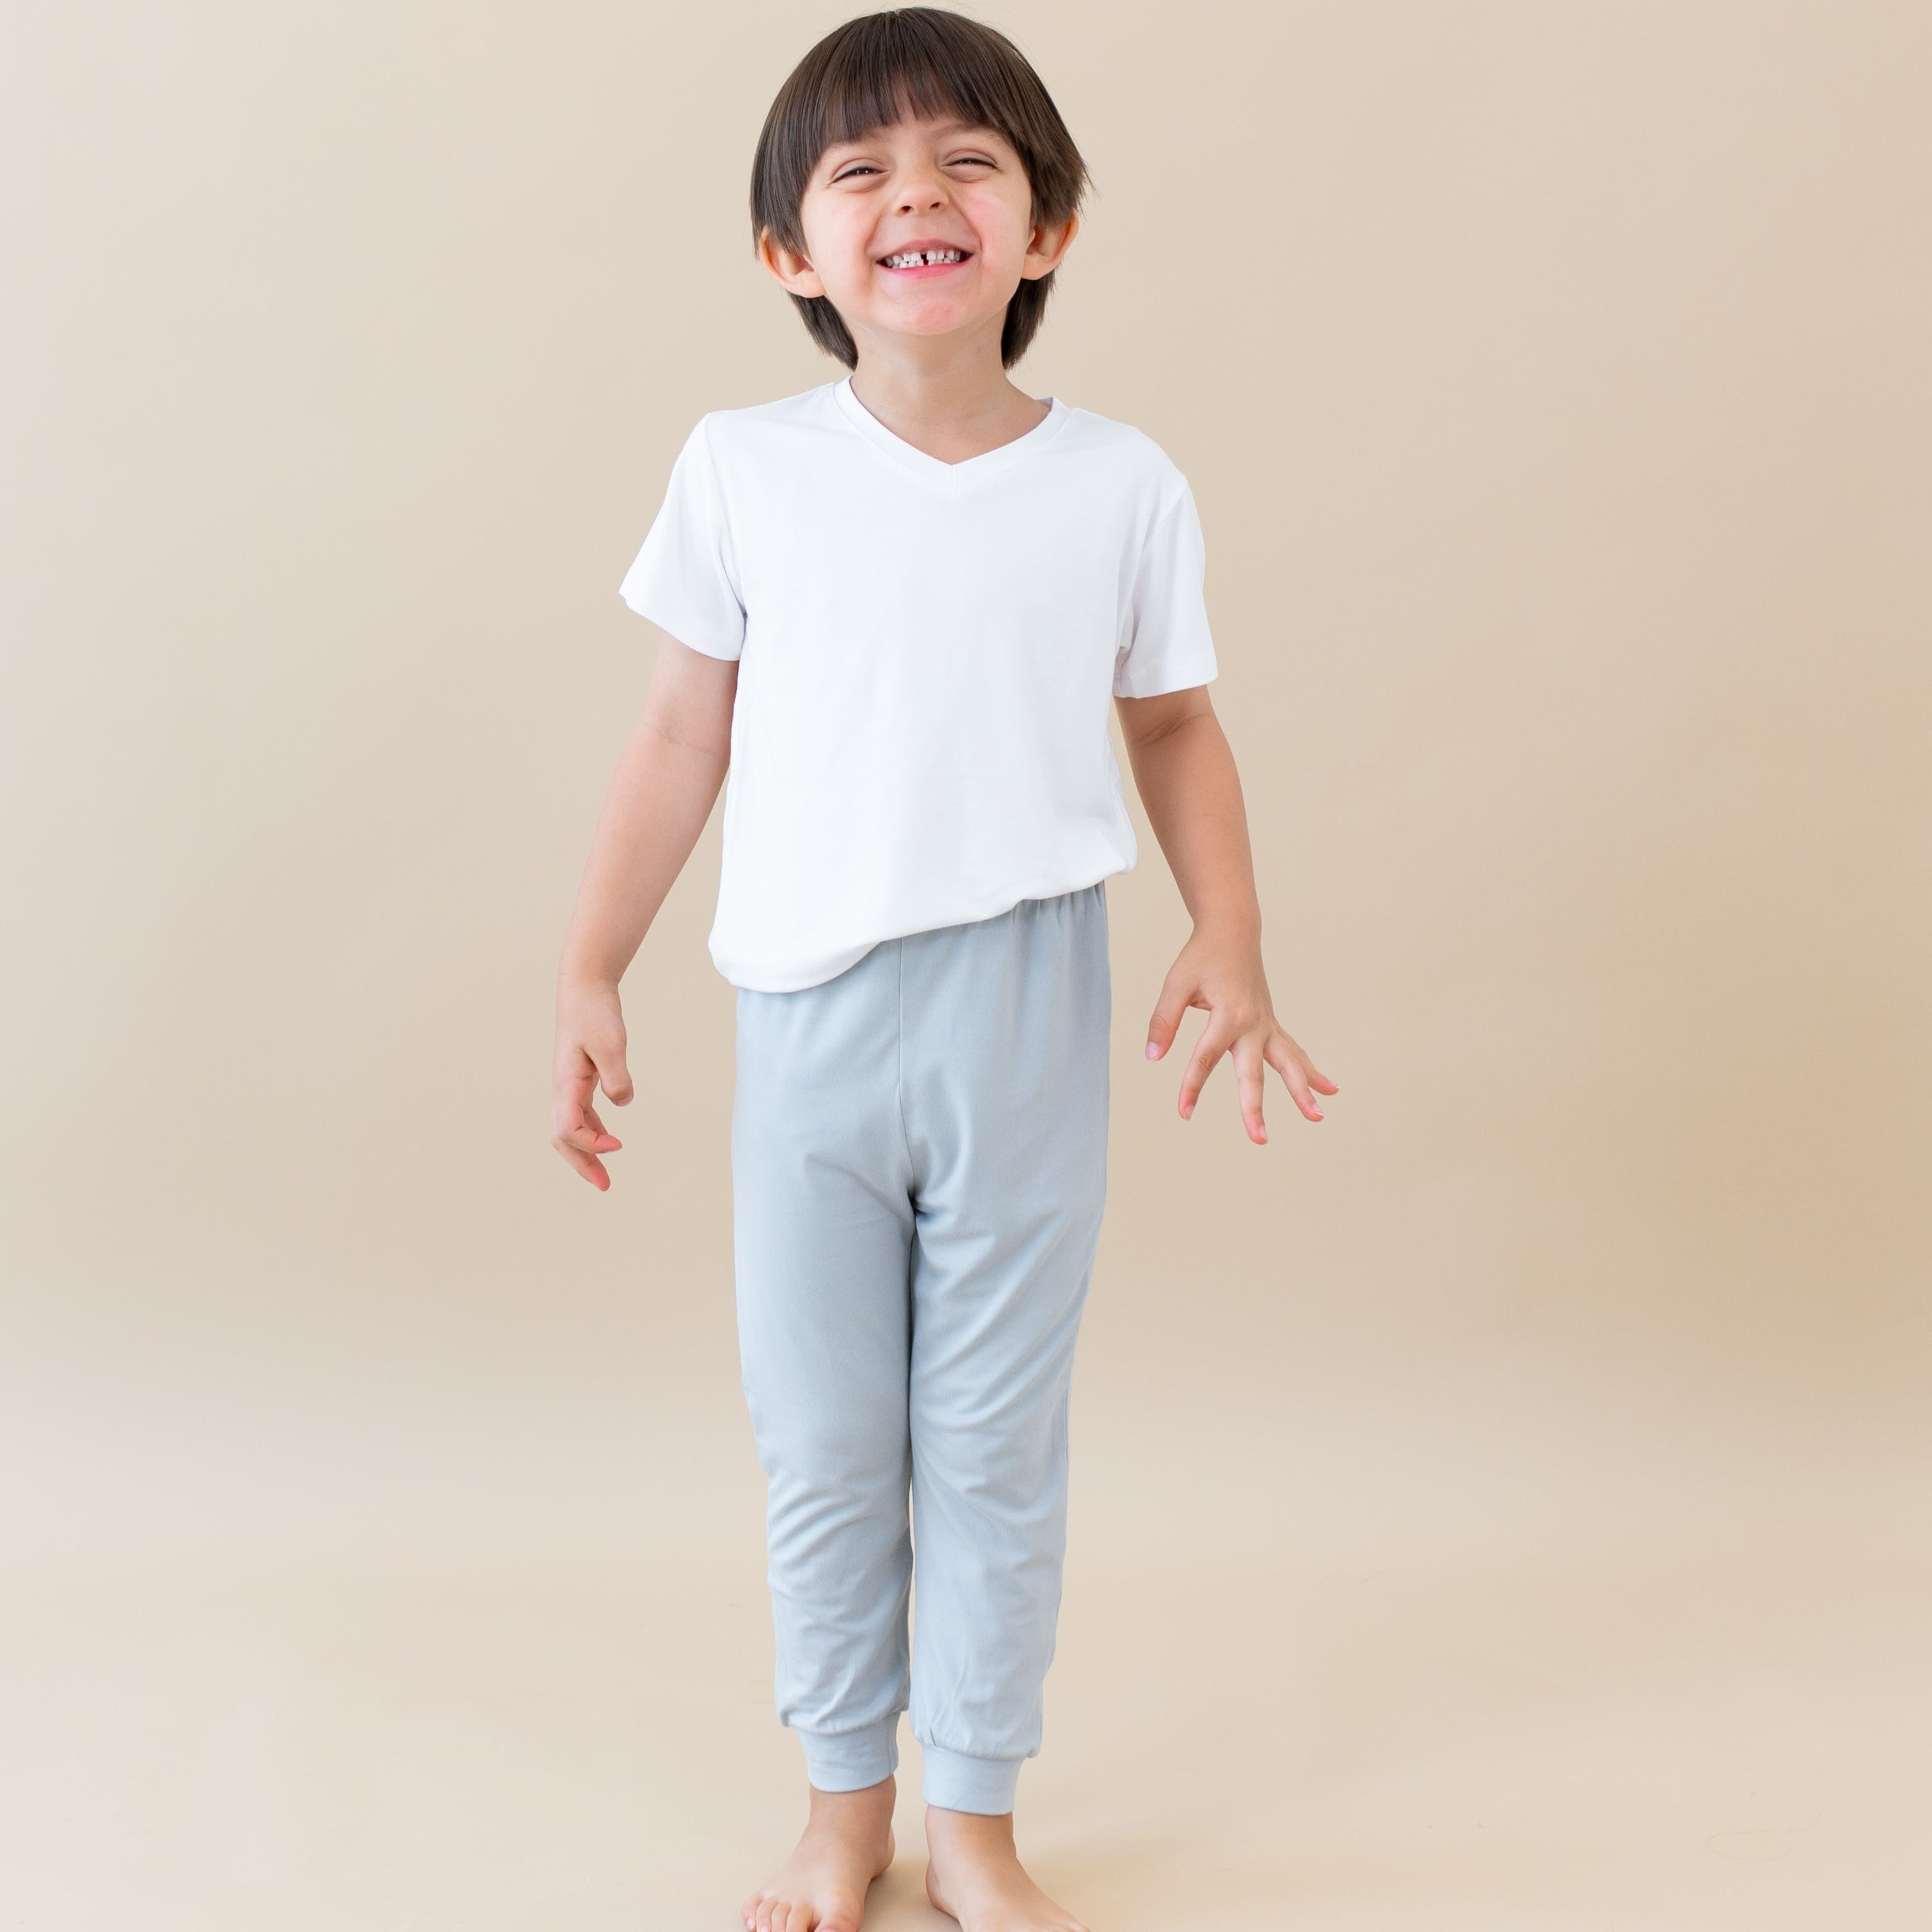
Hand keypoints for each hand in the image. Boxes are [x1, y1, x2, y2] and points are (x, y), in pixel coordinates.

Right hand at [551, 977, 633, 1189]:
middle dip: (582, 1164)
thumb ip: (617, 1076)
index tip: (618, 1145)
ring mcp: (568, 1085)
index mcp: (565, 1084)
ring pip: (570, 1129)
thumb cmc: (595, 1013)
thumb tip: (622, 1103)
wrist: (586, 988)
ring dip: (587, 1153)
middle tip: (605, 1186)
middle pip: (563, 1138)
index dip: (591, 1144)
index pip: (568, 1128)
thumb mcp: (611, 1044)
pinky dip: (593, 1131)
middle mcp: (562, 1089)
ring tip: (605, 1176)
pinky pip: (581, 1114)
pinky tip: (609, 1140)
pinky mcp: (579, 1079)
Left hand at [1145, 925, 1337, 1143]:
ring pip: (1288, 1063)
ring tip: (1317, 1117)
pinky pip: (1293, 1052)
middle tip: (1259, 1138)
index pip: (1207, 1058)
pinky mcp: (1271, 1025)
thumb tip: (1153, 1056)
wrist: (1232, 932)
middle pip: (1254, 1072)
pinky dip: (1311, 1070)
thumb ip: (1164, 1020)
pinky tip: (1329, 1089)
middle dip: (1254, 1107)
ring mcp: (1266, 1025)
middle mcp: (1253, 1023)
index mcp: (1228, 1014)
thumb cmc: (1201, 958)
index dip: (1193, 1086)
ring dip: (1303, 1090)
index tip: (1183, 1112)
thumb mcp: (1176, 984)